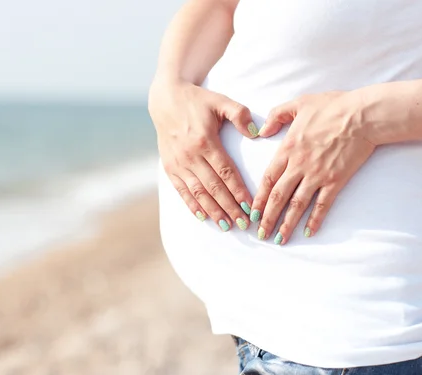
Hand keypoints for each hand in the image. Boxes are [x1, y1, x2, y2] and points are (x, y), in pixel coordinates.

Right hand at [148, 79, 257, 230]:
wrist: (166, 100)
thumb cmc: (198, 101)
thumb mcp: (220, 101)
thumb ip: (239, 114)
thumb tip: (255, 132)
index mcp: (205, 141)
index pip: (226, 172)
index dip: (238, 192)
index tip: (250, 207)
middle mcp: (191, 156)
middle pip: (214, 187)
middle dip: (230, 208)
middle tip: (244, 224)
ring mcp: (178, 163)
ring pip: (198, 193)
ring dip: (213, 211)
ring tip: (227, 226)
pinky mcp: (170, 167)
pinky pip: (182, 190)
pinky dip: (192, 205)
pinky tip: (203, 217)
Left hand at [251, 91, 375, 242]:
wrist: (363, 114)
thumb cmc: (333, 106)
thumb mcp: (299, 103)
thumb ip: (277, 116)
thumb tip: (261, 132)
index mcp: (288, 148)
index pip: (267, 179)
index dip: (258, 198)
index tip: (251, 213)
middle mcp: (299, 165)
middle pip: (278, 196)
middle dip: (267, 217)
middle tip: (260, 234)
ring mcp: (317, 175)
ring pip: (297, 205)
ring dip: (286, 224)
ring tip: (279, 239)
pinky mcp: (336, 180)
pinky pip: (322, 204)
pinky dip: (315, 220)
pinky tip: (308, 232)